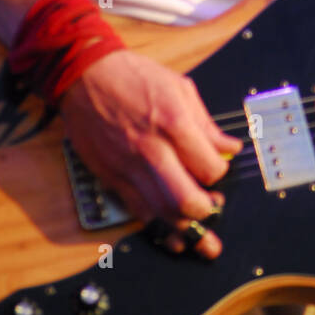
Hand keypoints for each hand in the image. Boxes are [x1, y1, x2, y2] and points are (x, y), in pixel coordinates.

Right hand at [58, 49, 242, 256]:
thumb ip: (206, 124)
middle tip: (214, 208)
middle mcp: (152, 150)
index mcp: (174, 123)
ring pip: (162, 213)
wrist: (85, 76)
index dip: (220, 174)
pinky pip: (138, 211)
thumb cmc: (134, 77)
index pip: (209, 168)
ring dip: (186, 230)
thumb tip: (229, 147)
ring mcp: (129, 167)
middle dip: (206, 212)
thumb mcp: (180, 88)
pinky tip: (173, 238)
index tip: (219, 169)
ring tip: (201, 238)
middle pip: (186, 200)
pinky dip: (158, 228)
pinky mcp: (111, 177)